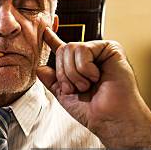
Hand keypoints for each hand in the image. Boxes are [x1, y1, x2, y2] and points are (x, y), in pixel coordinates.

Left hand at [36, 28, 150, 148]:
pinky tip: (97, 77)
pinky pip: (83, 50)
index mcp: (79, 66)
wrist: (110, 119)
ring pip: (70, 48)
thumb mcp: (64, 95)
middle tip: (77, 89)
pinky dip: (85, 68)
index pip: (62, 50)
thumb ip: (52, 80)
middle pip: (62, 50)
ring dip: (74, 73)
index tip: (44, 30)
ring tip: (88, 85)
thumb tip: (40, 68)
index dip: (51, 39)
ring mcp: (100, 51)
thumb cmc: (92, 110)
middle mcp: (90, 56)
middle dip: (64, 73)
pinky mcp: (111, 48)